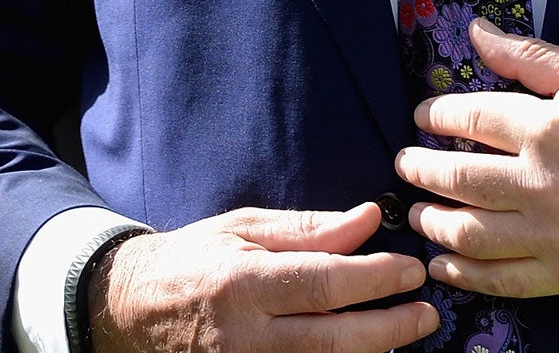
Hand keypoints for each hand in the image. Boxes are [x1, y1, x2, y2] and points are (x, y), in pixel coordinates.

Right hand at [90, 201, 439, 352]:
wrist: (132, 310)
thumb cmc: (193, 259)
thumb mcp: (242, 229)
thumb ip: (307, 228)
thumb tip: (368, 218)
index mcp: (244, 283)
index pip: (325, 283)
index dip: (376, 278)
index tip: (412, 268)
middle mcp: (247, 335)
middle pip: (335, 339)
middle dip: (391, 327)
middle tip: (426, 312)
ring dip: (372, 351)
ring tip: (405, 330)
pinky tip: (363, 350)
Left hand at [395, 18, 558, 297]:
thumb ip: (530, 57)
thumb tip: (477, 32)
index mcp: (548, 127)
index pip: (467, 117)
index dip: (435, 115)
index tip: (422, 117)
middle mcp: (543, 181)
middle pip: (456, 175)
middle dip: (420, 168)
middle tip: (406, 164)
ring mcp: (555, 233)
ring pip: (469, 231)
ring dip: (432, 221)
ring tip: (417, 211)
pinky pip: (502, 279)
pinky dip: (465, 274)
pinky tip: (445, 264)